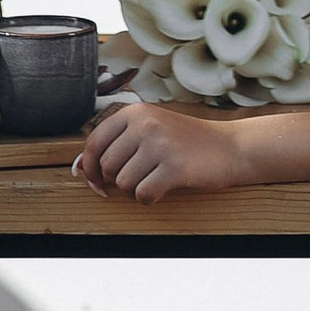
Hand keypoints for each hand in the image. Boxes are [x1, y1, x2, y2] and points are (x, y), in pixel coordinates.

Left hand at [78, 99, 242, 201]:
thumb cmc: (187, 142)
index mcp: (135, 111)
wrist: (231, 147)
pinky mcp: (174, 167)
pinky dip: (151, 198)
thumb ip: (117, 143)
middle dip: (119, 179)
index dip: (89, 167)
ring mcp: (160, 145)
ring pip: (123, 184)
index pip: (93, 142)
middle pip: (107, 167)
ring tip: (157, 177)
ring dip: (137, 188)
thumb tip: (78, 169)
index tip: (95, 181)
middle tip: (141, 176)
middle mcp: (145, 124)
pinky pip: (143, 195)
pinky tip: (165, 188)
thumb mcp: (151, 128)